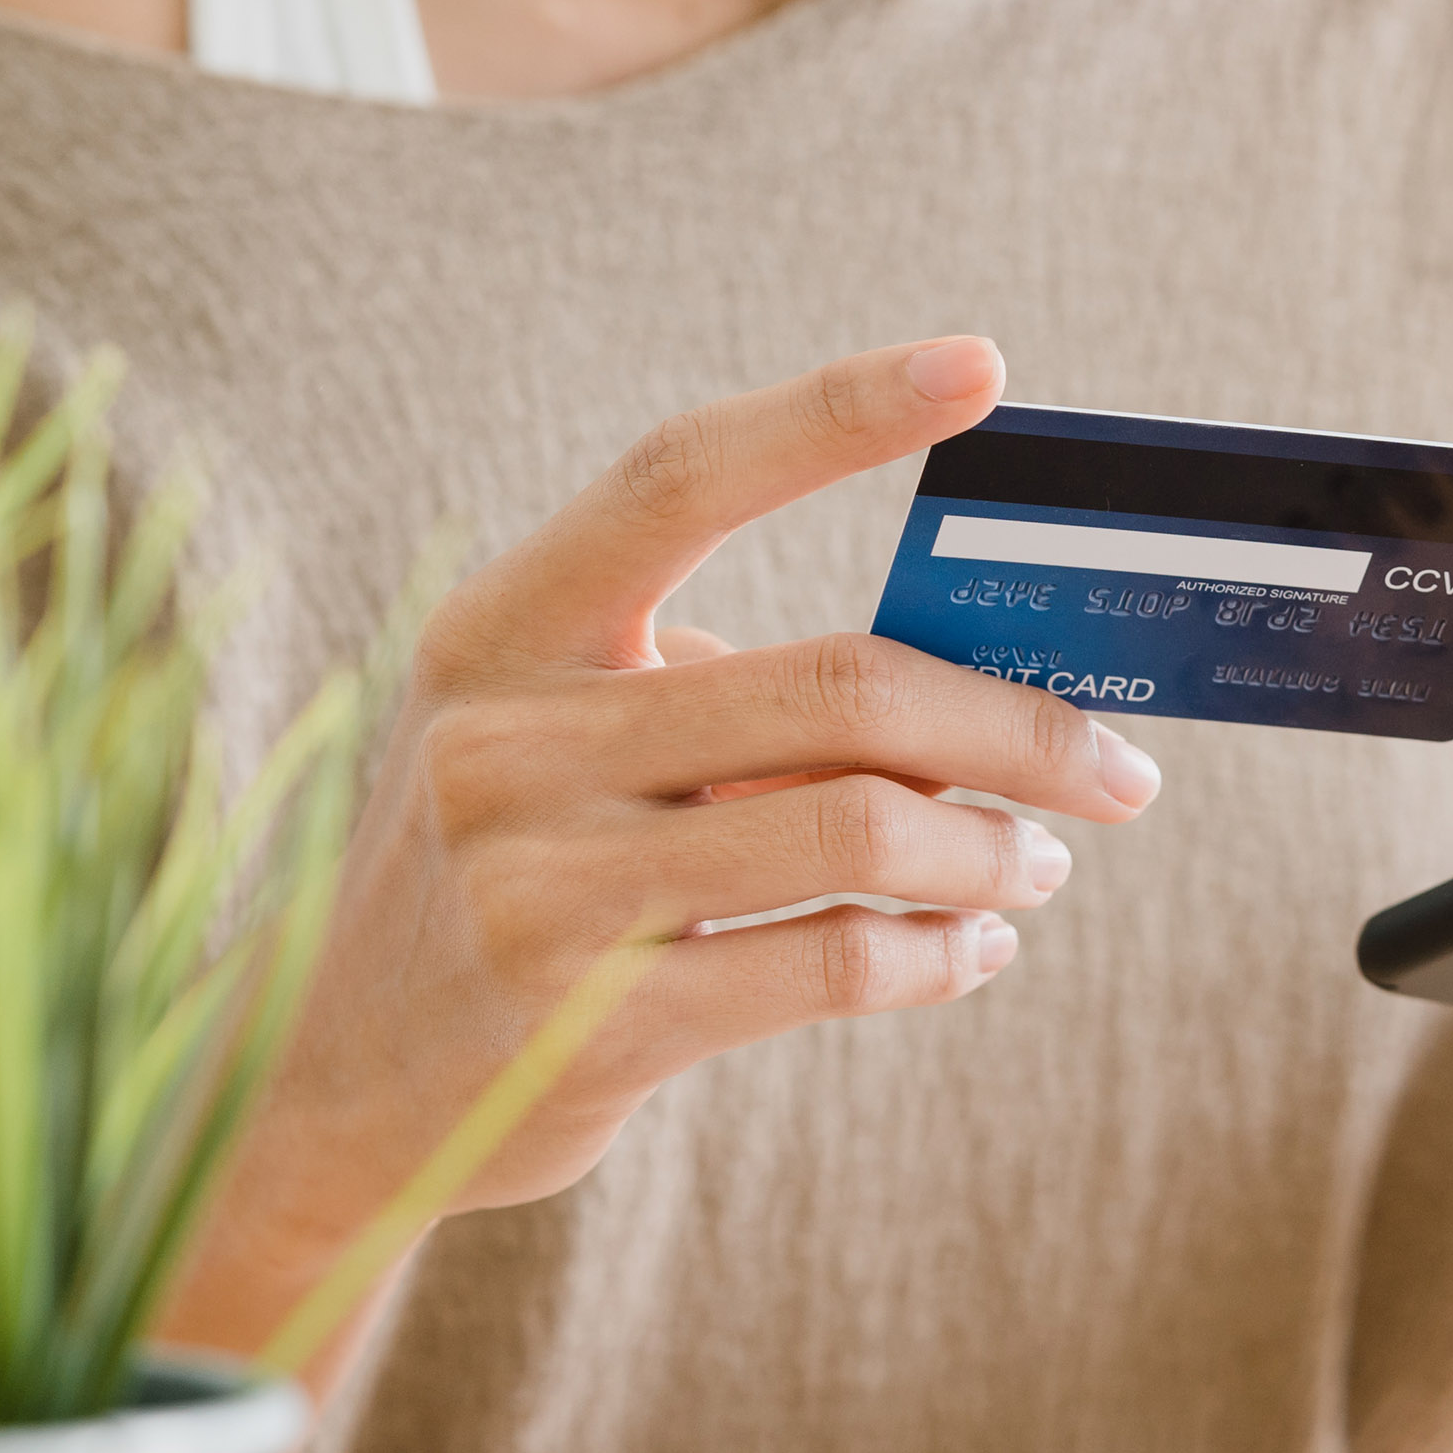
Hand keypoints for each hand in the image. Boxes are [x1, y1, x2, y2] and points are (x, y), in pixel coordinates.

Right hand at [213, 335, 1163, 1260]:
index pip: (682, 475)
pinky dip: (941, 953)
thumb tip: (972, 678)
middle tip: (1118, 769)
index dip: (834, 409)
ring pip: (858, 828)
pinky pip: (834, 962)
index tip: (979, 365)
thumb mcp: (555, 742)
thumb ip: (720, 692)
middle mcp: (508, 739)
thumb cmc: (504, 873)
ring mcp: (542, 886)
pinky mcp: (594, 1024)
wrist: (334, 1087)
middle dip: (1017, 727)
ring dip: (993, 848)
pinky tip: (973, 946)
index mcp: (502, 626)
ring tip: (1040, 861)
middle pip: (837, 685)